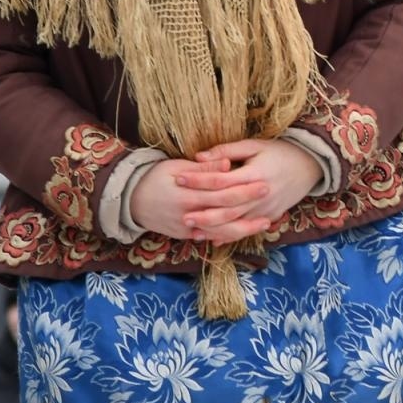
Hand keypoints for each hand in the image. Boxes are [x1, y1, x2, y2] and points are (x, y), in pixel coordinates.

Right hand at [130, 156, 261, 242]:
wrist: (130, 201)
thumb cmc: (154, 178)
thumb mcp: (175, 167)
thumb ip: (203, 168)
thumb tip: (226, 164)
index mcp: (189, 195)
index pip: (222, 193)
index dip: (245, 189)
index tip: (264, 183)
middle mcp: (189, 215)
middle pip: (226, 215)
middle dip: (251, 210)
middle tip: (271, 203)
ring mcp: (187, 229)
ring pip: (221, 232)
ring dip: (245, 229)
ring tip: (265, 223)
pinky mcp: (186, 236)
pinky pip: (211, 238)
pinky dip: (229, 236)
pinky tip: (245, 232)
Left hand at [181, 139, 323, 236]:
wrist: (311, 165)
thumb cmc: (280, 151)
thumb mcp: (254, 146)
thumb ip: (227, 151)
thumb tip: (198, 157)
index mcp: (254, 174)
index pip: (220, 179)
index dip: (198, 180)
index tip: (178, 178)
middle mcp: (260, 195)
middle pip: (226, 208)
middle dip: (202, 213)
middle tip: (181, 214)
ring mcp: (266, 209)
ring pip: (235, 224)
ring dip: (213, 229)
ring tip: (193, 230)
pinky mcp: (270, 217)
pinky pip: (247, 230)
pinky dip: (230, 236)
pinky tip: (214, 239)